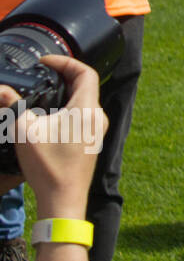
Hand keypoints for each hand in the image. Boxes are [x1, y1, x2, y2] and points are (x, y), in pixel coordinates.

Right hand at [0, 55, 106, 218]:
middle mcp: (97, 117)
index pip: (85, 72)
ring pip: (87, 99)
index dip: (66, 61)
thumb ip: (13, 106)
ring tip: (47, 87)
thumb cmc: (49, 167)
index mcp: (87, 109)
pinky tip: (52, 112)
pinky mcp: (92, 140)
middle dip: (66, 73)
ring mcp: (97, 129)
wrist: (63, 199)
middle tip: (44, 71)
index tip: (46, 61)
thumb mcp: (24, 131)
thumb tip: (2, 90)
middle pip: (87, 84)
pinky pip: (85, 113)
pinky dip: (71, 105)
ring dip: (68, 90)